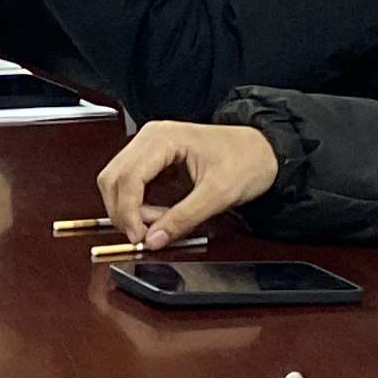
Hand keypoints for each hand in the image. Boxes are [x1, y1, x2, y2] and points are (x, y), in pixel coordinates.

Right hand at [96, 119, 280, 247]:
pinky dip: (138, 206)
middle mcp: (149, 138)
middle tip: (146, 235)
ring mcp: (148, 148)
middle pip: (112, 179)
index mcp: (162, 138)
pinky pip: (130, 186)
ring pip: (116, 183)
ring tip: (159, 223)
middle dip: (124, 212)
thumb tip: (154, 239)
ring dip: (130, 210)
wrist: (265, 150)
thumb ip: (184, 217)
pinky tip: (160, 214)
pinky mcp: (152, 161)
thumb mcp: (220, 194)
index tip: (139, 238)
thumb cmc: (247, 159)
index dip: (127, 212)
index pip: (126, 177)